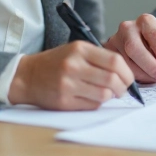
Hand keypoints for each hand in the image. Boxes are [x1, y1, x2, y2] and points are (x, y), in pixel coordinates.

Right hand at [7, 41, 133, 109]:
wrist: (27, 76)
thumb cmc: (56, 62)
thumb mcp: (76, 50)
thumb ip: (99, 58)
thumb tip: (124, 73)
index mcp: (80, 49)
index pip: (115, 61)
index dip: (127, 72)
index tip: (128, 78)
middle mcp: (74, 65)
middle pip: (112, 79)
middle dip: (123, 87)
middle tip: (122, 90)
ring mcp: (68, 84)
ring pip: (104, 95)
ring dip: (110, 96)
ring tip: (107, 94)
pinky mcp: (64, 101)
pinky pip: (92, 105)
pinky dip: (97, 103)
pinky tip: (91, 97)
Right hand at [104, 14, 155, 83]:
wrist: (144, 45)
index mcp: (146, 21)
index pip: (154, 34)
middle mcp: (127, 27)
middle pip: (134, 47)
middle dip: (150, 66)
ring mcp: (114, 39)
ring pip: (124, 60)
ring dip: (141, 74)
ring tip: (154, 79)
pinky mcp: (106, 52)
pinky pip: (116, 67)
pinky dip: (130, 77)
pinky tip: (140, 81)